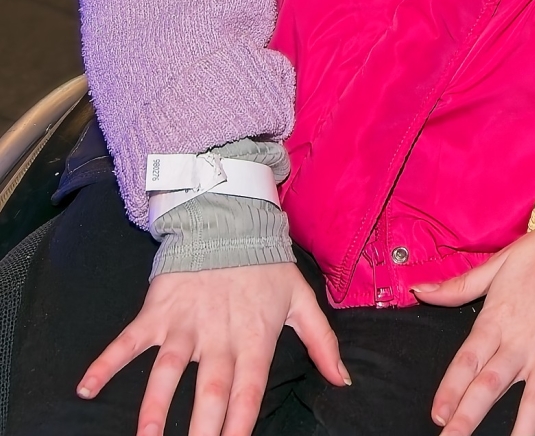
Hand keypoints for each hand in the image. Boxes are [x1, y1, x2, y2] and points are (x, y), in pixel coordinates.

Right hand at [77, 262, 345, 435]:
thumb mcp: (302, 301)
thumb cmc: (267, 267)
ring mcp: (186, 324)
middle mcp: (220, 335)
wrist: (230, 222)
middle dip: (201, 426)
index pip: (249, 389)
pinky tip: (86, 388)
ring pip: (166, 371)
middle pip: (209, 389)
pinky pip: (128, 341)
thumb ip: (323, 342)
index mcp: (255, 337)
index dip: (241, 421)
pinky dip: (105, 363)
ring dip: (154, 407)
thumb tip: (344, 379)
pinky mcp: (157, 312)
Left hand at [413, 219, 534, 435]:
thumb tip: (419, 290)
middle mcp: (524, 343)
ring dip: (521, 430)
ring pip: (534, 400)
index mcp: (499, 321)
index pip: (467, 361)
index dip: (450, 389)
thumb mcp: (499, 263)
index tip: (437, 415)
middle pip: (491, 386)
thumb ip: (459, 286)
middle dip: (468, 418)